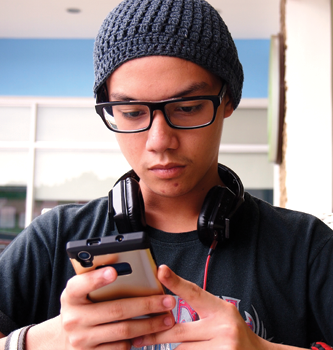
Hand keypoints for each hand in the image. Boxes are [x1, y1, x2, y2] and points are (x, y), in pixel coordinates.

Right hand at [58, 266, 175, 349]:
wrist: (64, 339)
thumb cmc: (82, 306)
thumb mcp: (82, 291)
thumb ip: (97, 280)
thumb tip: (127, 269)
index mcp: (70, 296)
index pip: (80, 285)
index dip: (96, 278)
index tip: (114, 272)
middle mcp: (73, 319)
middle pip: (116, 310)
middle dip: (146, 305)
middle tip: (167, 300)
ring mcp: (82, 340)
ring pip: (123, 331)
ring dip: (149, 325)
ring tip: (167, 318)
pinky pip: (120, 346)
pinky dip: (138, 339)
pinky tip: (150, 332)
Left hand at [132, 265, 300, 349]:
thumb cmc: (234, 332)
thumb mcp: (221, 313)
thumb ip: (200, 308)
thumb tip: (168, 306)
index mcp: (221, 310)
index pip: (195, 293)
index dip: (176, 282)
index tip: (161, 271)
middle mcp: (222, 329)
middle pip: (179, 331)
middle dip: (156, 335)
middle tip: (138, 337)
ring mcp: (223, 349)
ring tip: (153, 346)